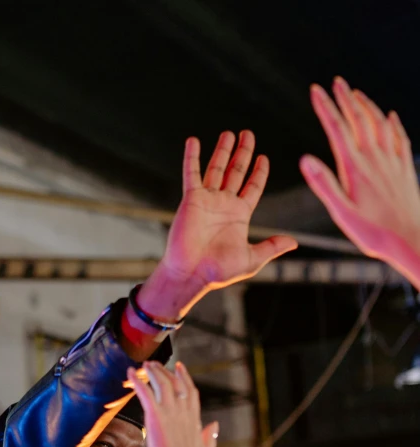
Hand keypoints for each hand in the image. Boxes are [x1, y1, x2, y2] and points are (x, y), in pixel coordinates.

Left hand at [127, 361, 217, 446]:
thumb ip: (210, 437)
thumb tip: (214, 425)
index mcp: (194, 420)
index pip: (190, 392)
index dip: (184, 378)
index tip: (179, 367)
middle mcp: (183, 413)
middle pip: (175, 383)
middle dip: (165, 371)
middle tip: (155, 364)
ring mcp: (170, 413)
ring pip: (161, 383)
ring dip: (153, 372)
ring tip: (145, 364)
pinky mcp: (156, 418)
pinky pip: (145, 393)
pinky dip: (137, 381)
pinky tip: (130, 373)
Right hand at [137, 131, 296, 321]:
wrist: (192, 274)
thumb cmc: (219, 271)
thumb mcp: (252, 259)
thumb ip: (272, 247)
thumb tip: (294, 242)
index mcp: (240, 215)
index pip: (252, 187)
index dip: (259, 172)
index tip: (264, 157)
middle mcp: (224, 204)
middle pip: (236, 172)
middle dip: (243, 153)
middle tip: (248, 134)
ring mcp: (207, 200)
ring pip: (216, 168)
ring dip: (223, 150)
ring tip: (229, 133)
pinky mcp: (191, 199)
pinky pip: (191, 173)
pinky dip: (192, 157)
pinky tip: (194, 140)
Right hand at [300, 77, 419, 275]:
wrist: (411, 240)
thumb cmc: (374, 233)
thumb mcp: (342, 214)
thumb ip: (324, 185)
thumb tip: (305, 158)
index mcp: (355, 168)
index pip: (337, 129)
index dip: (325, 107)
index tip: (315, 90)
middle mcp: (375, 159)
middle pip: (358, 120)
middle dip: (345, 99)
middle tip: (335, 82)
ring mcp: (392, 162)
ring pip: (379, 124)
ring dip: (367, 106)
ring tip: (357, 94)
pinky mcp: (405, 170)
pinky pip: (399, 138)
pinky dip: (392, 123)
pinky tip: (389, 117)